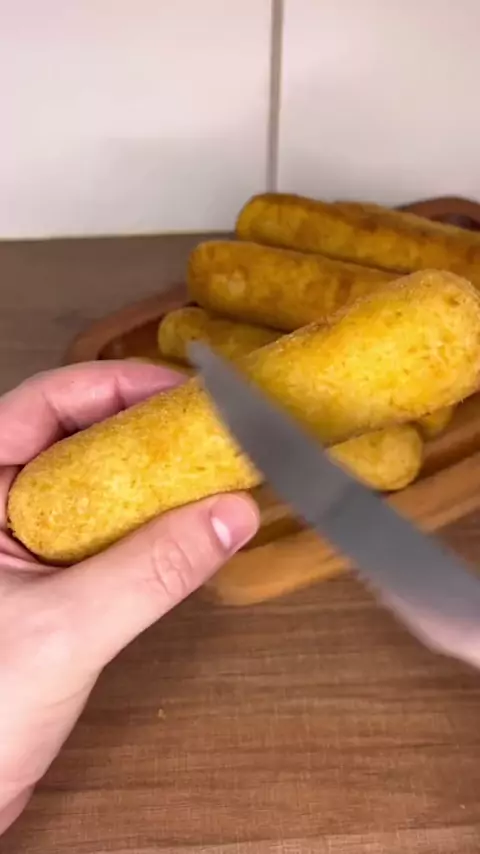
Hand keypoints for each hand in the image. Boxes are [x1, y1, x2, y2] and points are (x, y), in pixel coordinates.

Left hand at [0, 361, 258, 833]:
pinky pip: (103, 530)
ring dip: (148, 475)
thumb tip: (231, 514)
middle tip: (208, 422)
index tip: (181, 388)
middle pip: (73, 435)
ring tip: (209, 464)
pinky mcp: (46, 578)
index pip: (40, 404)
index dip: (112, 384)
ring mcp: (20, 542)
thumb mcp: (65, 630)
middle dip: (140, 426)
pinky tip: (187, 522)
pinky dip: (145, 523)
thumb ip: (150, 571)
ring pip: (92, 483)